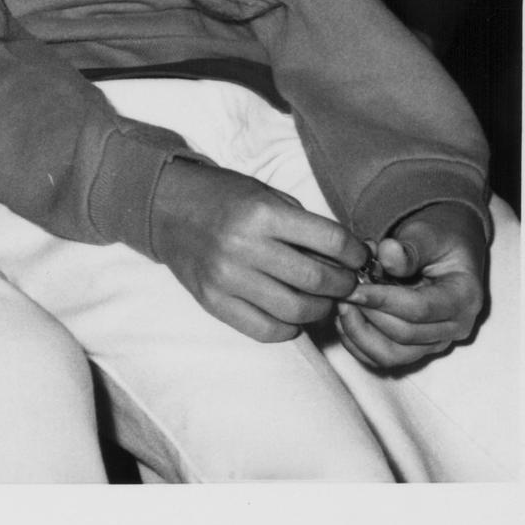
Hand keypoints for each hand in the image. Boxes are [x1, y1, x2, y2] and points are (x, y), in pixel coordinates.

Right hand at [149, 157, 365, 342]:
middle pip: (317, 280)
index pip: (330, 241)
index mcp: (261, 213)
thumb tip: (349, 259)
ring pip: (295, 311)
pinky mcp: (213, 301)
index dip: (355, 253)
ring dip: (320, 309)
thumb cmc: (223, 197)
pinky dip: (289, 327)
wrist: (164, 206)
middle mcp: (243, 246)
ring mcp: (226, 278)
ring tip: (320, 299)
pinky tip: (292, 314)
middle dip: (343, 284)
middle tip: (346, 282)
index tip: (359, 257)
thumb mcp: (266, 194)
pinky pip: (265, 330)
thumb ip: (304, 225)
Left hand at [337, 203, 488, 371]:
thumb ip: (409, 245)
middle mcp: (454, 327)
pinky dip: (358, 342)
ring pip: (391, 355)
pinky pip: (382, 357)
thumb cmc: (437, 239)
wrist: (444, 249)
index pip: (420, 308)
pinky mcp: (415, 348)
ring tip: (342, 303)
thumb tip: (387, 254)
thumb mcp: (428, 233)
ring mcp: (435, 342)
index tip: (352, 287)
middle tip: (342, 289)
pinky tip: (345, 317)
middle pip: (404, 334)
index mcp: (464, 297)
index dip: (382, 300)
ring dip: (359, 331)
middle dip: (367, 313)